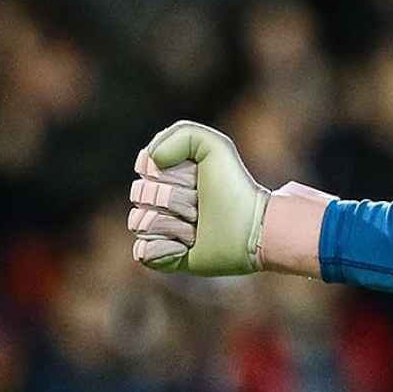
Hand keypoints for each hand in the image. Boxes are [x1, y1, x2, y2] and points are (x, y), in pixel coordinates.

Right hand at [128, 120, 269, 275]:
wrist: (251, 227)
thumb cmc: (234, 186)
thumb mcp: (215, 146)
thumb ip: (180, 134)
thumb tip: (151, 158)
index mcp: (166, 173)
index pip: (144, 168)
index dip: (170, 173)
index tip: (197, 178)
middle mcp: (159, 200)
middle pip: (141, 195)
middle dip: (176, 199)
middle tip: (202, 205)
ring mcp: (158, 229)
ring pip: (141, 223)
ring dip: (175, 225)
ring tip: (198, 227)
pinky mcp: (162, 257)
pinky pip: (142, 252)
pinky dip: (165, 250)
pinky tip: (186, 247)